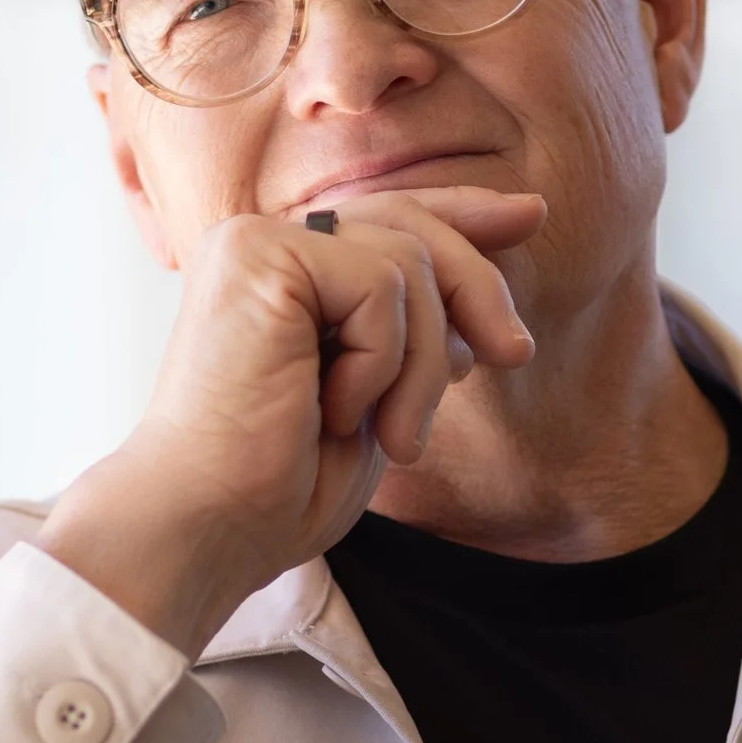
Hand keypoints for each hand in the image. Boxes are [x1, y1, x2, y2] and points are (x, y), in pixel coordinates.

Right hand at [37, 187, 543, 655]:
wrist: (210, 527)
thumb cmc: (283, 484)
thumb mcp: (383, 390)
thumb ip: (424, 317)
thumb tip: (508, 233)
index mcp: (285, 270)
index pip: (392, 216)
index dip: (465, 214)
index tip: (531, 217)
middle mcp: (263, 242)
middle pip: (412, 225)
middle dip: (477, 290)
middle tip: (511, 357)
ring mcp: (254, 242)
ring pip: (408, 263)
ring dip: (423, 365)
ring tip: (392, 436)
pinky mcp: (257, 255)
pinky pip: (378, 286)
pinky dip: (382, 362)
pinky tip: (336, 412)